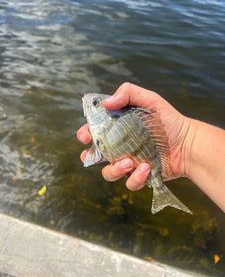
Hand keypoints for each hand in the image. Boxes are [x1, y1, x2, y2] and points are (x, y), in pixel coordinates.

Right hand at [77, 82, 194, 190]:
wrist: (188, 144)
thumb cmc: (169, 121)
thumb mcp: (151, 100)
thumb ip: (129, 93)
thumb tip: (106, 103)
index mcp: (118, 128)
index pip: (95, 131)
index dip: (86, 133)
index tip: (85, 136)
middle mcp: (120, 147)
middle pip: (96, 155)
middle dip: (90, 156)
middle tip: (97, 154)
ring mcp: (129, 163)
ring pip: (109, 172)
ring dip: (114, 169)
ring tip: (129, 163)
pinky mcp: (140, 176)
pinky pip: (129, 183)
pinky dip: (136, 178)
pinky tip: (146, 168)